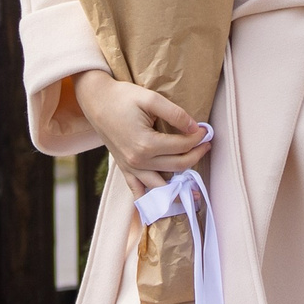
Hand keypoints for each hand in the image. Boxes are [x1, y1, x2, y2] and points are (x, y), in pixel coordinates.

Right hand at [72, 69, 210, 194]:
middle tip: (206, 145)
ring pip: (162, 185)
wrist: (96, 101)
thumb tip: (196, 128)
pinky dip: (151, 201)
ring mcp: (130, 167)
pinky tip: (164, 206)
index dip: (198, 138)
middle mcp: (138, 160)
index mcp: (146, 143)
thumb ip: (175, 114)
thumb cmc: (123, 97)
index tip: (205, 130)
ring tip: (195, 188)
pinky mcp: (124, 169)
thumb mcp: (151, 99)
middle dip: (196, 156)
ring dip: (180, 186)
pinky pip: (138, 191)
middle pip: (177, 166)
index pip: (182, 146)